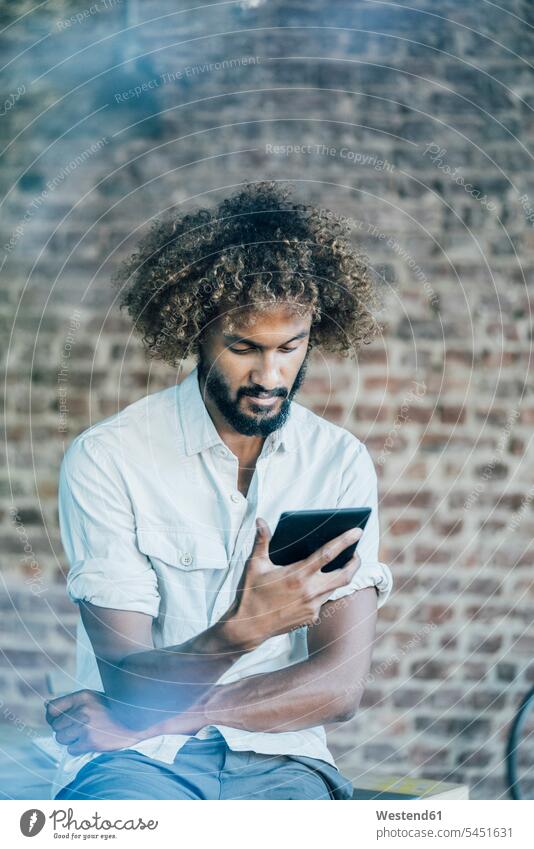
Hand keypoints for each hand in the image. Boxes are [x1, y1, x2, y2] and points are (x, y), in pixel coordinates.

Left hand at [45, 689, 213, 752]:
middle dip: (64, 730)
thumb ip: (72, 702)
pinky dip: (79, 747)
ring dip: (71, 739)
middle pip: (56, 727)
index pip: (51, 709)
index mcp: (82, 696)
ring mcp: (86, 727)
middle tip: (79, 728)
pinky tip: (92, 741)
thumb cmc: (114, 708)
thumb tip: (46, 706)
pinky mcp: (91, 742)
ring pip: (62, 739)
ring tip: (86, 734)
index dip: (53, 717)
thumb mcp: (93, 698)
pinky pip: (72, 749)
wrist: (138, 718)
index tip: (60, 720)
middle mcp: (82, 710)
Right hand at [221, 518, 361, 649]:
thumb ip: (261, 541)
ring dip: (341, 575)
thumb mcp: (254, 565)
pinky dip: (324, 589)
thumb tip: (261, 521)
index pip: (328, 554)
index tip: (357, 531)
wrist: (249, 627)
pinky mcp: (311, 617)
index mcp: (297, 575)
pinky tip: (319, 583)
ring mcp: (312, 606)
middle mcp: (309, 591)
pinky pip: (324, 600)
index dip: (345, 541)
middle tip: (355, 552)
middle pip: (344, 575)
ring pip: (336, 588)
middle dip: (354, 562)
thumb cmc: (251, 592)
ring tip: (342, 564)